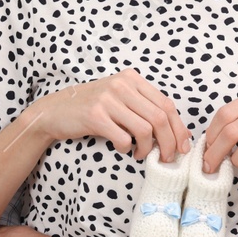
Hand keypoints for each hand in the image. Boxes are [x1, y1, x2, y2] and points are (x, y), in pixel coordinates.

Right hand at [32, 67, 190, 161]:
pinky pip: (123, 138)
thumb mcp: (119, 98)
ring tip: (140, 154)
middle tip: (166, 158)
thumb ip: (144, 108)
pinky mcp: (95, 116)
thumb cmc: (92, 107)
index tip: (182, 147)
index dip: (179, 128)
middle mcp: (121, 85)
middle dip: (169, 143)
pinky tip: (122, 148)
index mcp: (132, 79)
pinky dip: (127, 148)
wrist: (55, 110)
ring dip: (148, 148)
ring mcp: (108, 100)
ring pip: (145, 129)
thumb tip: (176, 133)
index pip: (167, 104)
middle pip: (160, 118)